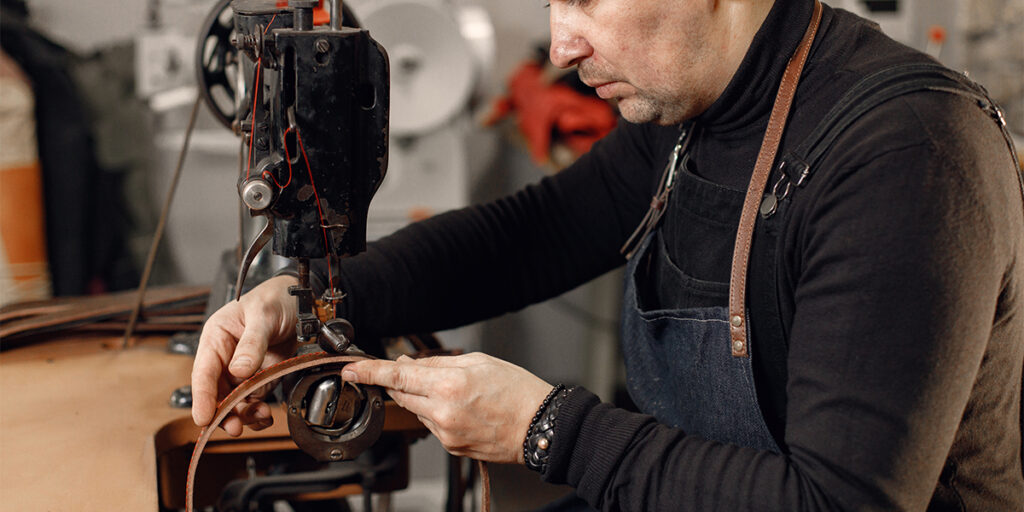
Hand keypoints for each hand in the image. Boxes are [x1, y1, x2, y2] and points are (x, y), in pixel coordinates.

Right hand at [190, 275, 298, 435]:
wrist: (300, 299)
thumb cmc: (275, 298)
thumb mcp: (263, 316)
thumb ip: (252, 343)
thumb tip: (239, 370)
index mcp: (217, 337)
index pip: (204, 372)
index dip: (202, 397)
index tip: (203, 418)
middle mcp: (226, 356)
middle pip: (217, 392)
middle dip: (224, 412)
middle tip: (235, 427)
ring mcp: (242, 368)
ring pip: (234, 400)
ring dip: (244, 414)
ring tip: (260, 417)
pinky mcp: (260, 376)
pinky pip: (253, 399)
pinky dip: (257, 411)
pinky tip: (265, 415)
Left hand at [341, 353, 553, 463]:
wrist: (540, 426)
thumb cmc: (517, 391)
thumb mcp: (479, 361)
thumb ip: (437, 362)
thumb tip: (408, 363)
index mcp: (449, 385)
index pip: (397, 376)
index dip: (370, 372)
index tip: (351, 370)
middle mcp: (443, 411)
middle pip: (402, 393)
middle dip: (399, 380)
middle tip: (409, 368)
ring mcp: (445, 433)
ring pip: (416, 409)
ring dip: (422, 396)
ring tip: (454, 390)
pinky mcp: (450, 446)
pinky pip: (431, 424)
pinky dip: (436, 412)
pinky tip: (459, 407)